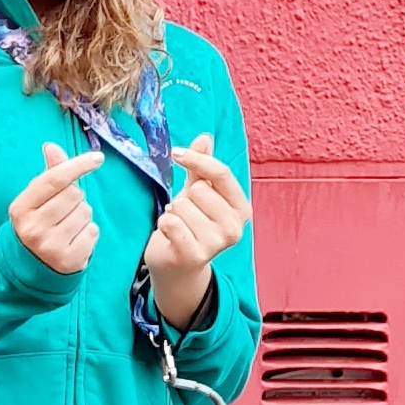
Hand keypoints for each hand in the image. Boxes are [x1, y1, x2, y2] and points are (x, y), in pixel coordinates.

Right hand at [10, 142, 102, 273]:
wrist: (29, 267)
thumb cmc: (36, 225)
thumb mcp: (35, 200)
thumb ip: (48, 173)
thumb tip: (51, 146)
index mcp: (20, 208)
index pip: (54, 179)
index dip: (78, 165)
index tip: (98, 158)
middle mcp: (33, 228)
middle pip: (73, 194)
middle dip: (75, 198)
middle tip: (64, 210)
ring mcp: (50, 246)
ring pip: (86, 212)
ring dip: (83, 215)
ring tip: (68, 226)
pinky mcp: (68, 260)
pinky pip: (93, 231)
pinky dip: (88, 232)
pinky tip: (74, 239)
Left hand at [144, 135, 250, 326]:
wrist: (177, 267)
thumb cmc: (189, 225)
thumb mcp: (198, 193)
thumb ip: (202, 168)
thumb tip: (205, 137)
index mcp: (241, 208)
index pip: (221, 173)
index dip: (197, 159)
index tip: (176, 153)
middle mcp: (234, 227)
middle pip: (198, 190)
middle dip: (184, 198)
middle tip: (185, 214)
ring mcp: (216, 243)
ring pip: (181, 206)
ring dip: (173, 214)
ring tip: (179, 227)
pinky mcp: (193, 255)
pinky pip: (170, 223)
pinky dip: (163, 224)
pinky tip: (170, 235)